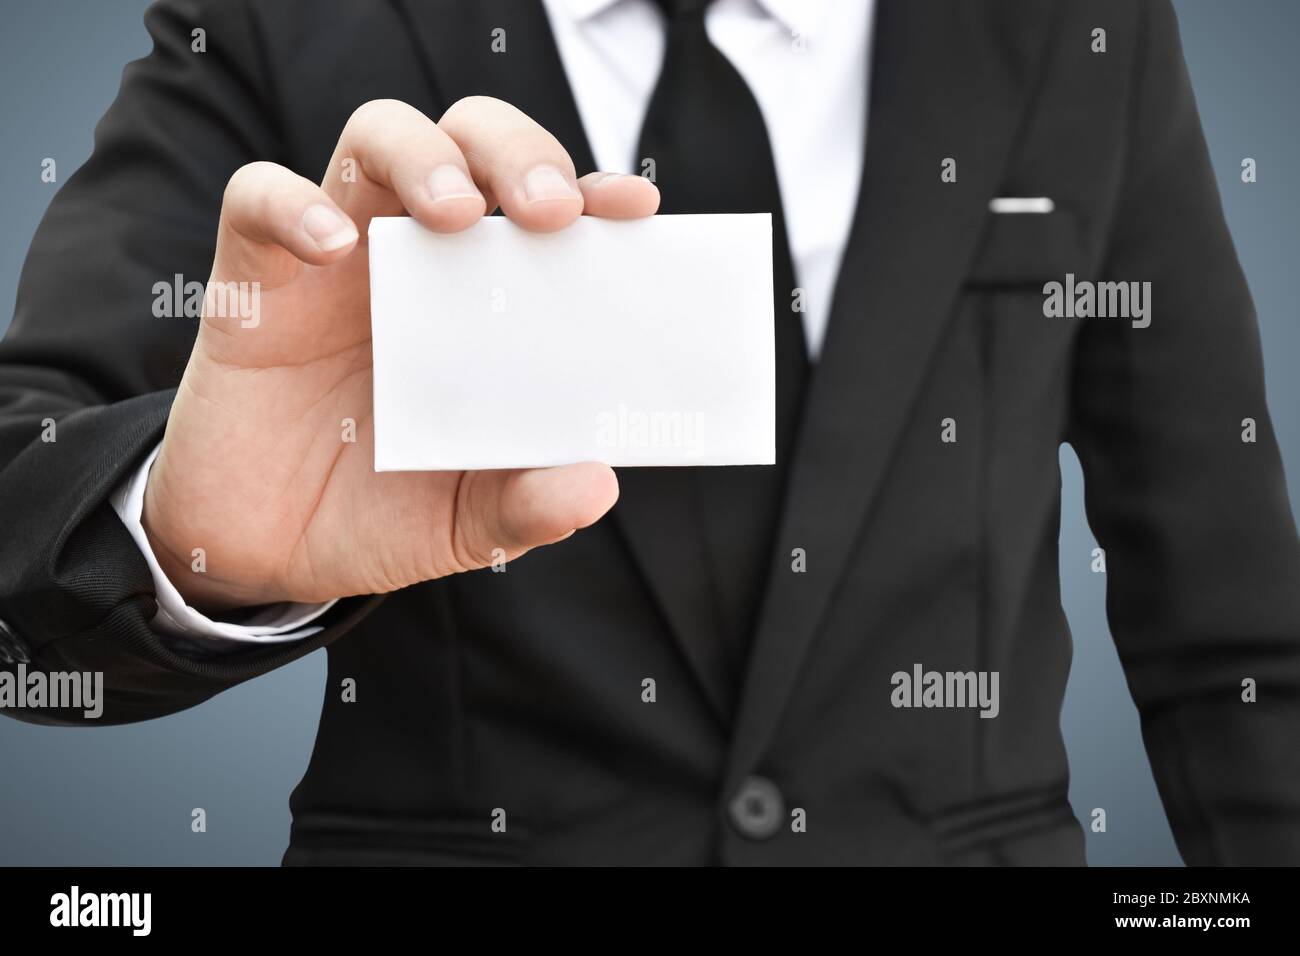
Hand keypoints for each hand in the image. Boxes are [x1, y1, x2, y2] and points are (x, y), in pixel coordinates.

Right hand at [141, 97, 658, 610]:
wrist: (270, 550)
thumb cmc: (383, 512)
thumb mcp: (468, 521)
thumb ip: (528, 504)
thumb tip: (598, 486)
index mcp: (487, 300)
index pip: (543, 209)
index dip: (592, 192)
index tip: (633, 209)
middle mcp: (421, 259)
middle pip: (471, 139)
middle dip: (516, 151)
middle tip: (548, 210)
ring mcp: (336, 260)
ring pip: (377, 137)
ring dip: (422, 153)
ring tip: (452, 212)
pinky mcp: (254, 279)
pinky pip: (256, 200)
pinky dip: (292, 205)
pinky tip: (330, 247)